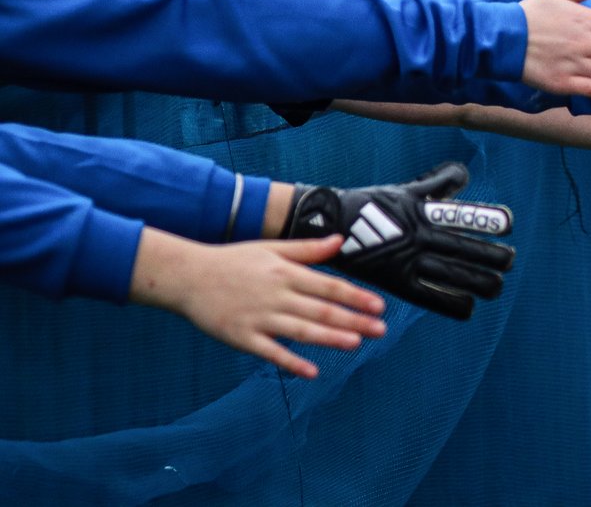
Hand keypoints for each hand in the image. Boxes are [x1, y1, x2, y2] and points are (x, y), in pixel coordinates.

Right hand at [130, 230, 387, 379]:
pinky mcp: (241, 337)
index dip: (356, 297)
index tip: (380, 306)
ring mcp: (259, 317)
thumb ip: (308, 249)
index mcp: (286, 272)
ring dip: (330, 338)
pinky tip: (311, 372)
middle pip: (321, 310)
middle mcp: (277, 295)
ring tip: (356, 344)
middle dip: (354, 320)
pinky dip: (291, 361)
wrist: (188, 276)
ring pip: (301, 330)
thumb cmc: (233, 261)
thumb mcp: (272, 248)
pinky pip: (271, 351)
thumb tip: (340, 239)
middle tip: (381, 330)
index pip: (329, 286)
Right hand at [282, 161, 514, 320]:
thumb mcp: (405, 190)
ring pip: (451, 274)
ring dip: (478, 281)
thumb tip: (462, 174)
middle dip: (490, 256)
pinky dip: (450, 303)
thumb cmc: (369, 204)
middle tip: (510, 261)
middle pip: (462, 250)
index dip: (486, 220)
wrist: (327, 224)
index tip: (510, 224)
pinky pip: (428, 296)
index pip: (461, 216)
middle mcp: (419, 237)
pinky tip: (469, 308)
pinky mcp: (395, 282)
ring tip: (497, 287)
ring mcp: (407, 260)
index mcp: (422, 213)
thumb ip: (435, 184)